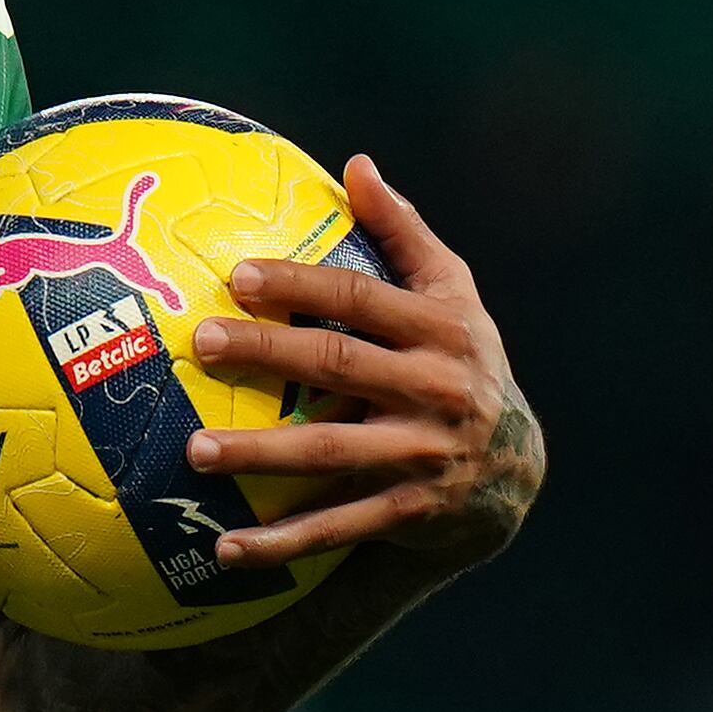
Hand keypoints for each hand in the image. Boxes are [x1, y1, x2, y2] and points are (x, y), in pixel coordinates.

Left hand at [180, 153, 542, 574]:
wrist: (516, 466)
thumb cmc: (461, 360)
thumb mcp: (451, 295)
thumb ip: (403, 232)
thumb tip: (356, 164)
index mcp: (441, 330)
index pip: (364, 298)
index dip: (301, 284)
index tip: (238, 275)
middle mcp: (437, 390)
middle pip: (340, 365)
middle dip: (269, 352)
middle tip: (202, 343)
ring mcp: (424, 454)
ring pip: (333, 453)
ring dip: (262, 455)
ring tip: (196, 451)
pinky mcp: (410, 512)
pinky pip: (339, 527)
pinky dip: (282, 541)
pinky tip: (226, 547)